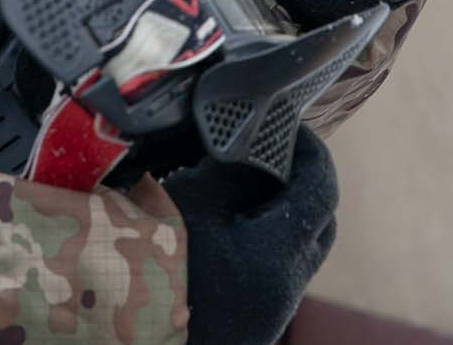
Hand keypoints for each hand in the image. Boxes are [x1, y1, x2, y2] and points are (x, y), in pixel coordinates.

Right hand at [164, 126, 338, 344]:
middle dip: (302, 181)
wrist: (131, 331)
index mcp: (280, 257)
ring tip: (244, 184)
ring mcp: (271, 310)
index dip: (312, 150)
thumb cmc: (155, 266)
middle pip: (318, 223)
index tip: (290, 128)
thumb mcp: (194, 202)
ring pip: (295, 249)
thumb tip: (256, 149)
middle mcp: (287, 288)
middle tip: (273, 153)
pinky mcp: (251, 319)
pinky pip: (273, 270)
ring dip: (279, 213)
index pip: (322, 190)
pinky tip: (227, 222)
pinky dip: (261, 240)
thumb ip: (235, 171)